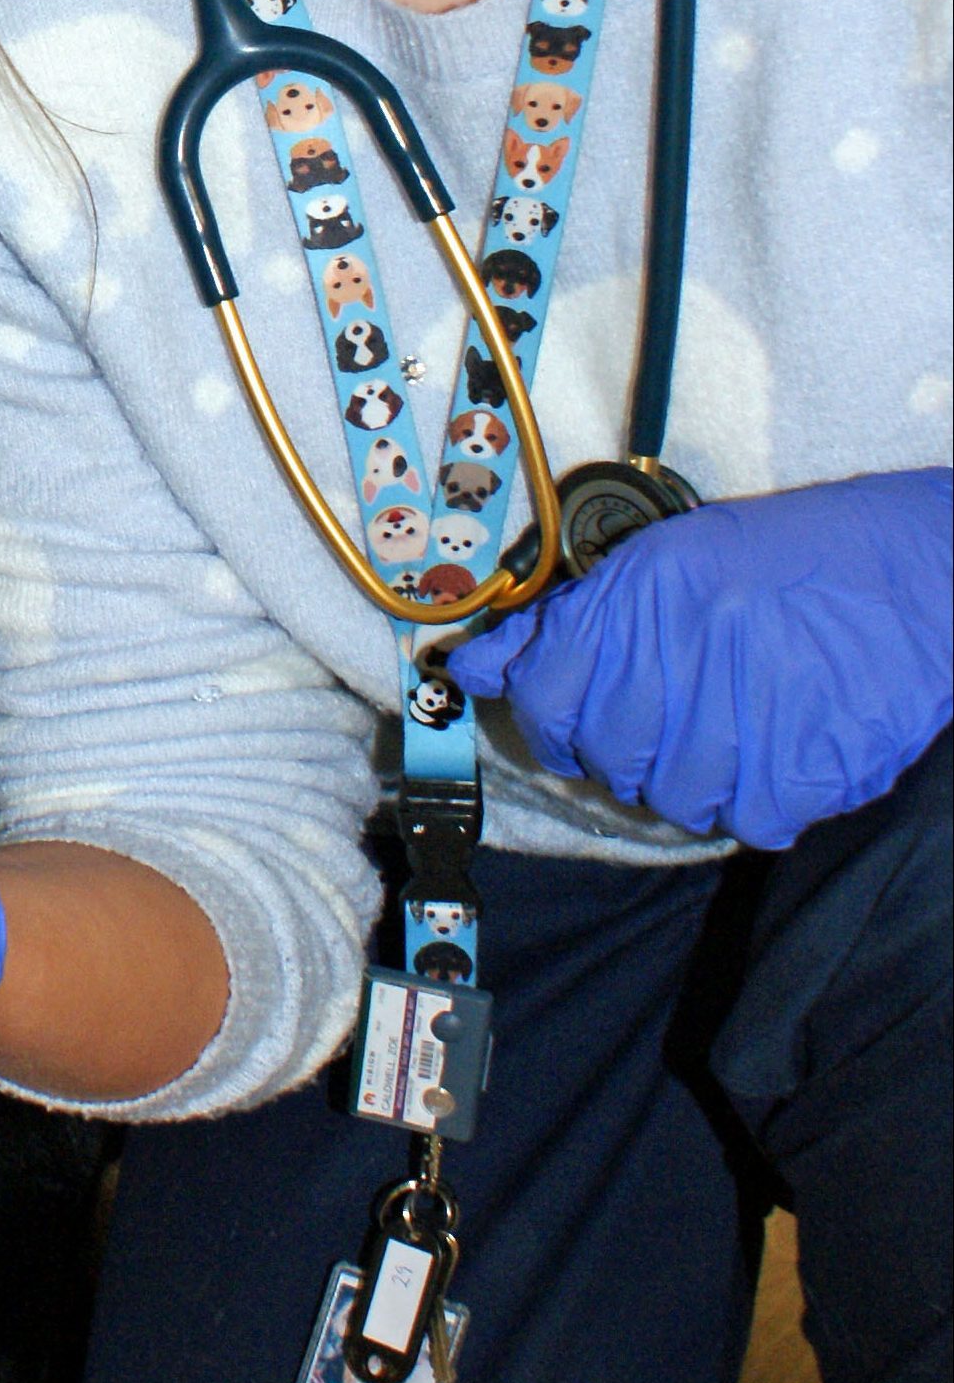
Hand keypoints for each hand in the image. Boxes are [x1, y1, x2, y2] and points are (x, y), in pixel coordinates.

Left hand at [448, 467, 951, 848]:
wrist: (920, 569)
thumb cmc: (785, 562)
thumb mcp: (661, 564)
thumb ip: (561, 624)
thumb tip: (473, 669)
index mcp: (639, 601)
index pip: (543, 699)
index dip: (551, 723)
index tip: (572, 725)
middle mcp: (683, 656)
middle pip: (608, 756)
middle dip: (625, 753)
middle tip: (669, 726)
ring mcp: (747, 716)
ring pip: (672, 799)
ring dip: (692, 782)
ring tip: (728, 739)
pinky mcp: (806, 766)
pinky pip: (748, 821)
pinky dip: (756, 803)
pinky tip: (774, 759)